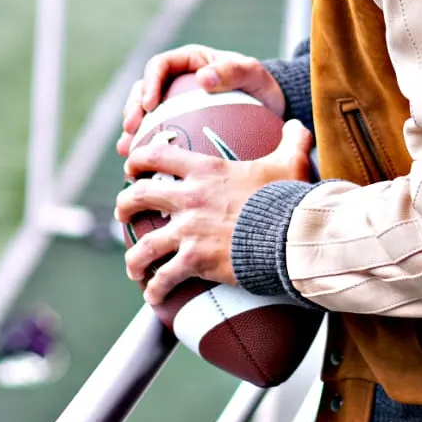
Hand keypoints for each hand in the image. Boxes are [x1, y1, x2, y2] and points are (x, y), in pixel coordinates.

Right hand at [116, 43, 285, 156]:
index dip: (149, 83)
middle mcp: (176, 80)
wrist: (269, 109)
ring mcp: (173, 104)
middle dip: (132, 110)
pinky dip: (147, 149)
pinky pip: (156, 135)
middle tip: (131, 130)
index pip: (159, 66)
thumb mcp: (253, 75)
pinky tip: (142, 168)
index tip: (149, 105)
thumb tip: (204, 78)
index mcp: (189, 61)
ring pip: (144, 115)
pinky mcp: (176, 125)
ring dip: (132, 132)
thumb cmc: (261, 87)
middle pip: (143, 91)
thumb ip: (233, 71)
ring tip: (127, 150)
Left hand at [116, 119, 312, 305]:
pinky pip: (164, 277)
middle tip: (123, 214)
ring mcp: (189, 231)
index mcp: (206, 170)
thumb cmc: (288, 198)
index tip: (131, 168)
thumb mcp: (291, 162)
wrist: (290, 235)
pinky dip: (156, 289)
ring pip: (144, 245)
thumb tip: (298, 125)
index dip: (137, 159)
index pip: (157, 155)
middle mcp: (190, 198)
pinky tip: (154, 297)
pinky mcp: (195, 260)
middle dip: (124, 206)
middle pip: (138, 197)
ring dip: (134, 258)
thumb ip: (292, 141)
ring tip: (133, 268)